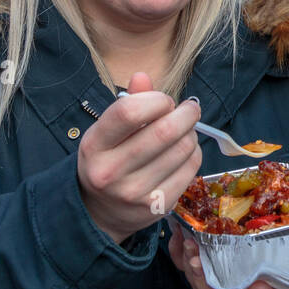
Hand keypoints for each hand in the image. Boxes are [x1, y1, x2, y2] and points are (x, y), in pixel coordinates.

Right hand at [77, 71, 201, 245]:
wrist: (101, 213)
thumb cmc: (109, 160)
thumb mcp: (108, 132)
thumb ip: (128, 102)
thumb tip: (143, 76)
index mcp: (94, 146)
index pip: (128, 113)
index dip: (155, 100)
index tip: (164, 101)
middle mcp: (110, 172)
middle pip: (164, 132)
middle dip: (186, 113)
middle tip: (190, 109)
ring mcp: (134, 192)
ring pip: (183, 149)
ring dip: (191, 133)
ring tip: (184, 132)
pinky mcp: (157, 206)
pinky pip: (191, 168)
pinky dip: (194, 153)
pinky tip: (184, 152)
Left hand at [168, 221, 283, 288]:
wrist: (269, 262)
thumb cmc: (270, 276)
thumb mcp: (274, 286)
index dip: (204, 282)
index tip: (199, 264)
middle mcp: (213, 285)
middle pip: (196, 279)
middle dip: (190, 262)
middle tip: (191, 245)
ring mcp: (205, 270)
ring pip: (187, 267)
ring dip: (183, 252)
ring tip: (185, 236)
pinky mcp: (200, 256)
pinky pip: (182, 256)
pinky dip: (178, 245)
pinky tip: (179, 231)